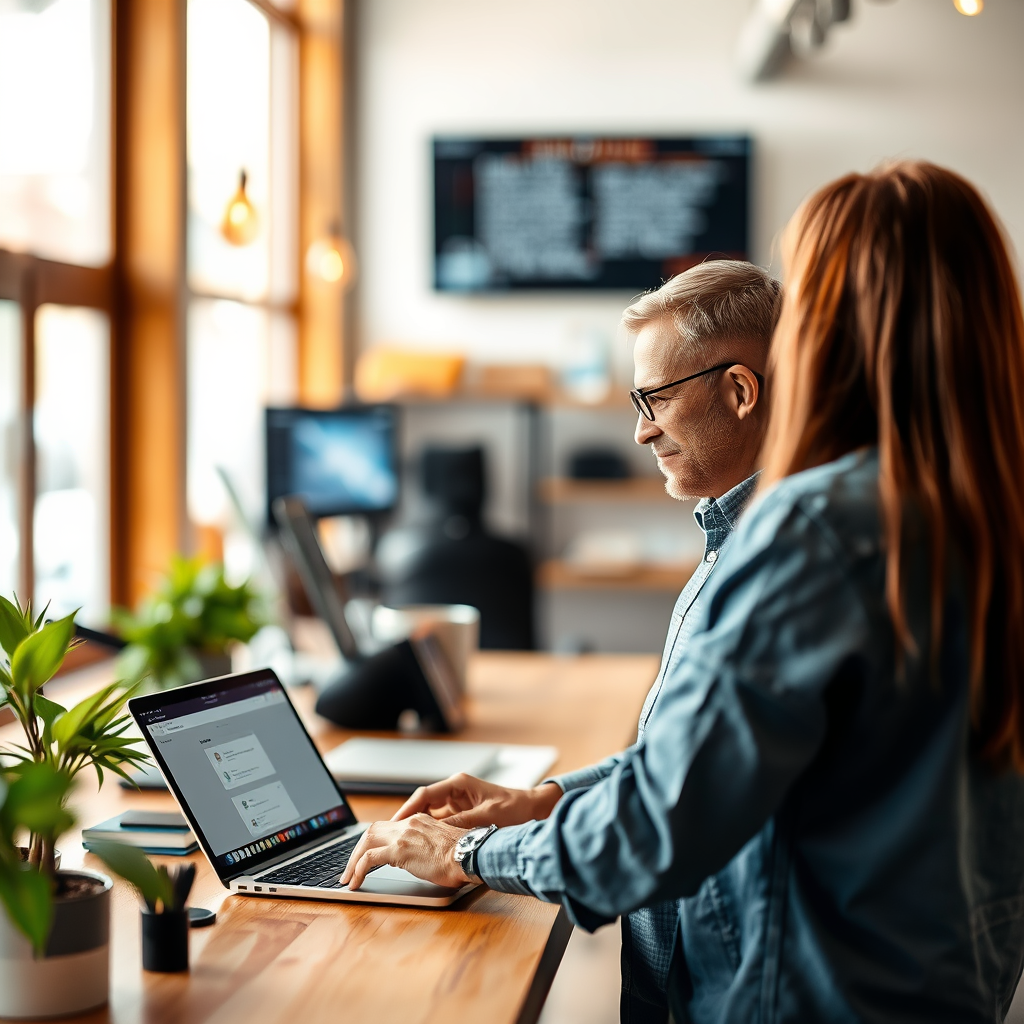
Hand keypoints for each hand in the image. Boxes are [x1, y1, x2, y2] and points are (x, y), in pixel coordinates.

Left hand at [340, 815, 470, 890]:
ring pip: (366, 841)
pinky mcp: (399, 850)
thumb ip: (424, 847)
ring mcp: (402, 835)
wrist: (470, 854)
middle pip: (372, 830)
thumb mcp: (441, 846)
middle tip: (350, 868)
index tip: (367, 856)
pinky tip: (355, 883)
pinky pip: (369, 859)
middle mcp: (408, 823)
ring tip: (347, 878)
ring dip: (353, 860)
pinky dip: (358, 870)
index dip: (375, 841)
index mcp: (419, 820)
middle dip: (357, 850)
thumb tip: (411, 860)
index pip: (388, 826)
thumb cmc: (463, 855)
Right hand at [392, 773, 561, 828]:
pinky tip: (424, 845)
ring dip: (418, 827)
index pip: (424, 795)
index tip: (395, 824)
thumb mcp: (486, 818)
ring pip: (430, 814)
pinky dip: (432, 832)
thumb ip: (460, 824)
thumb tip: (437, 834)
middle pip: (423, 804)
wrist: (533, 810)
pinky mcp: (462, 814)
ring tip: (404, 843)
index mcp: (458, 784)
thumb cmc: (514, 809)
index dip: (407, 810)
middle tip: (393, 837)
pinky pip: (441, 822)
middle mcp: (455, 791)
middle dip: (408, 820)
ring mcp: (458, 802)